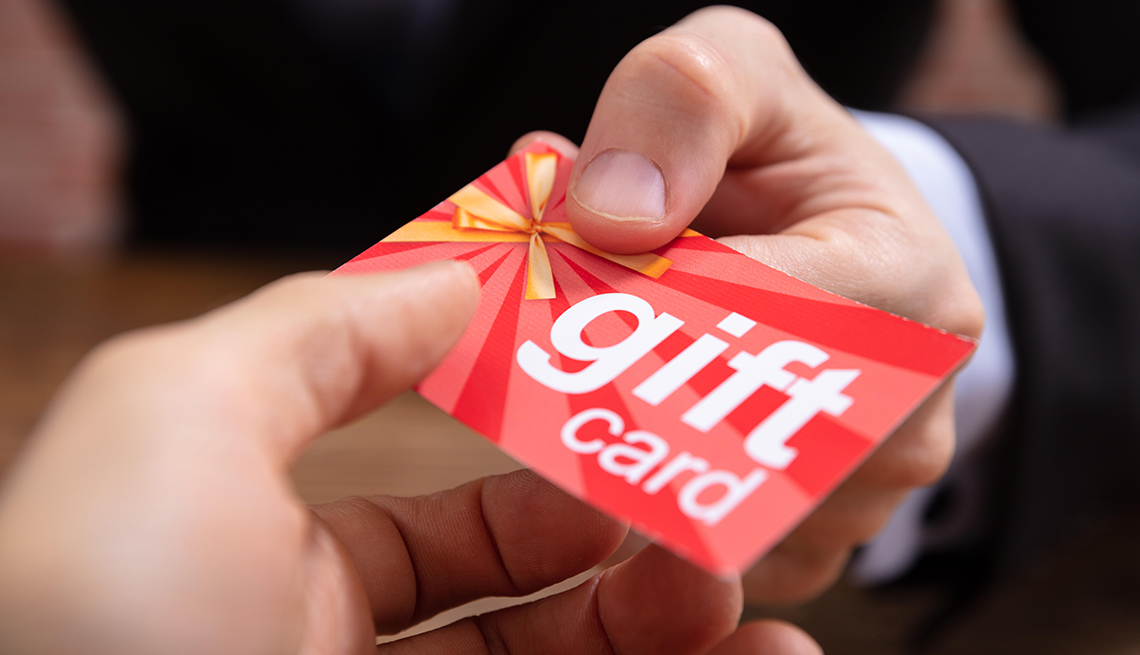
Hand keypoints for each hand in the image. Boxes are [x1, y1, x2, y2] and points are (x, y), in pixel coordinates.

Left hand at [0, 261, 818, 653]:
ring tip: (766, 621)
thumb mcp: (183, 413)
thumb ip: (321, 328)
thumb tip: (449, 276)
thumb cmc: (96, 606)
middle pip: (530, 624)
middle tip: (721, 544)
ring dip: (683, 646)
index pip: (444, 530)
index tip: (644, 452)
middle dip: (638, 574)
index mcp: (271, 573)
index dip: (549, 488)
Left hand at [515, 6, 984, 603]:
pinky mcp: (802, 545)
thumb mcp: (741, 74)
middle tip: (528, 349)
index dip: (643, 311)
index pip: (764, 322)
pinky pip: (699, 555)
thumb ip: (681, 104)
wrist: (829, 237)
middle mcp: (899, 418)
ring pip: (704, 506)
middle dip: (612, 388)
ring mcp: (853, 498)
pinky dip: (636, 502)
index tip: (554, 287)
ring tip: (562, 384)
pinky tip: (603, 436)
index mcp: (911, 293)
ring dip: (615, 449)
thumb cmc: (782, 158)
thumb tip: (611, 214)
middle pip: (728, 433)